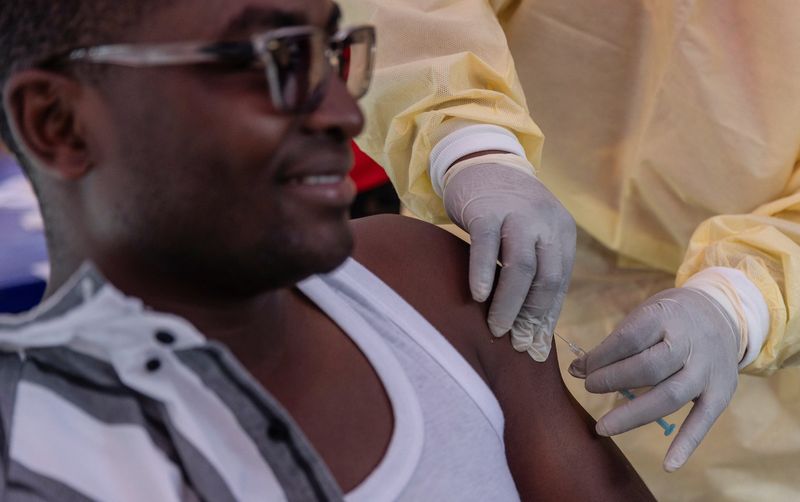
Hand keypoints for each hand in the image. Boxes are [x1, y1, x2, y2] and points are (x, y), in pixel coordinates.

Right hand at [443, 161, 575, 360]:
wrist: (482, 162)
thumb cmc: (504, 210)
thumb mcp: (530, 234)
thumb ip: (535, 270)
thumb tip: (533, 328)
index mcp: (561, 232)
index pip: (559, 283)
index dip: (546, 317)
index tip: (534, 345)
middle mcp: (546, 222)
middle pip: (546, 278)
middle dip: (530, 315)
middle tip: (515, 342)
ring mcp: (517, 214)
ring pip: (520, 267)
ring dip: (509, 303)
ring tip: (496, 327)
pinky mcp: (487, 209)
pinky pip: (487, 246)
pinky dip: (483, 273)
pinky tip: (477, 295)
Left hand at [569, 288, 739, 470]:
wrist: (722, 314)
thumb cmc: (669, 319)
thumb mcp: (643, 316)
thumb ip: (614, 344)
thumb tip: (577, 370)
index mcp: (665, 317)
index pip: (628, 339)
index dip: (602, 357)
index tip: (581, 369)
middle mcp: (690, 344)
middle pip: (649, 368)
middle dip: (613, 380)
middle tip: (589, 387)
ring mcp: (707, 371)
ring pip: (670, 396)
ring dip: (633, 415)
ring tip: (603, 427)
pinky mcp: (721, 393)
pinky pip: (703, 421)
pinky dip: (686, 444)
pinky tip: (668, 465)